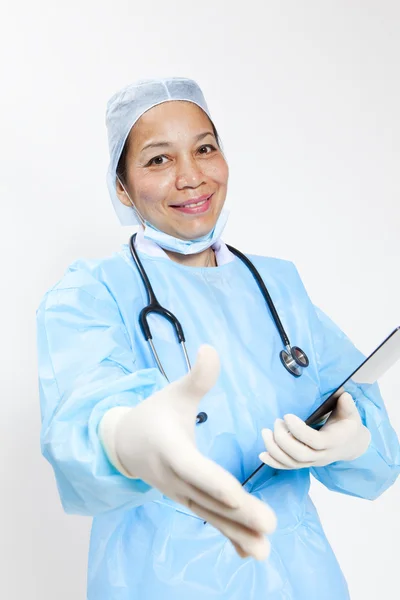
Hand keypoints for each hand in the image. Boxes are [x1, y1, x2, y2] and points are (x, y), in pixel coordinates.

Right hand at [103, 345, 275, 559]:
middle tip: (268, 525)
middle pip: (208, 498)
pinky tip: (251, 552)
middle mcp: (175, 478)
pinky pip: (209, 519)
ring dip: (237, 533)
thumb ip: (196, 377)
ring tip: (264, 550)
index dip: (213, 480)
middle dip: (238, 514)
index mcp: (171, 449)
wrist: (125, 443)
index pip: (193, 467)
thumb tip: (210, 348)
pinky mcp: (187, 500)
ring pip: (210, 515)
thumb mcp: (173, 393)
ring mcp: (180, 494)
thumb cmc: (153, 414)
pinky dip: (229, 537)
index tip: (235, 495)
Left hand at [259, 392, 370, 469]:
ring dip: (274, 449)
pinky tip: (262, 454)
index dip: (299, 430)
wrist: (351, 445)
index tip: (287, 416)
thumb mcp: (351, 413)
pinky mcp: (305, 464)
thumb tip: (343, 395)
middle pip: (300, 455)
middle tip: (276, 422)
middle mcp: (323, 455)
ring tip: (265, 432)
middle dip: (283, 439)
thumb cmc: (348, 425)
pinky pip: (288, 467)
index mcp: (334, 442)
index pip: (315, 441)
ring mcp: (313, 462)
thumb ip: (347, 404)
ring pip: (292, 462)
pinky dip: (274, 462)